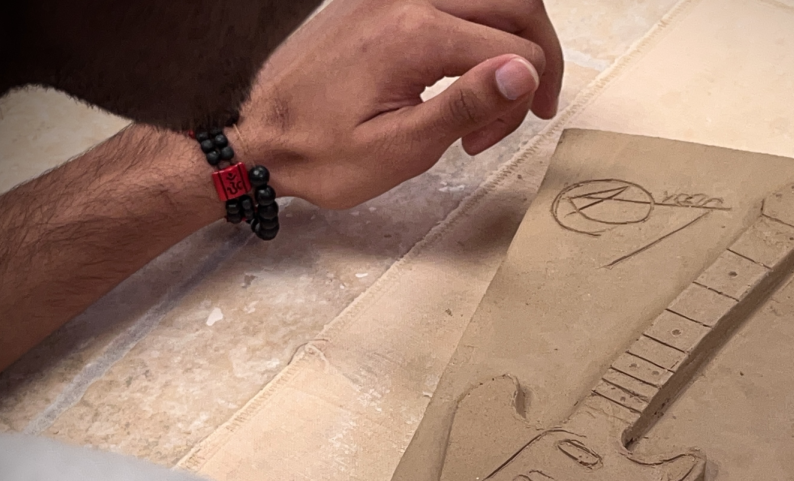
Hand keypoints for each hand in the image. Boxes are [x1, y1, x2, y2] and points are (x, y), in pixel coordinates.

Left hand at [235, 0, 561, 208]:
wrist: (258, 135)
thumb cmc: (320, 152)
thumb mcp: (401, 147)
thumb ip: (467, 104)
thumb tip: (524, 70)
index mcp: (416, 35)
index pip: (517, 49)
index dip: (520, 101)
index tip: (488, 141)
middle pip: (516, 4)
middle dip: (535, 59)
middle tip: (526, 109)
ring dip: (508, 39)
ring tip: (491, 93)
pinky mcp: (379, 0)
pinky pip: (451, 0)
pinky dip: (474, 29)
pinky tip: (456, 73)